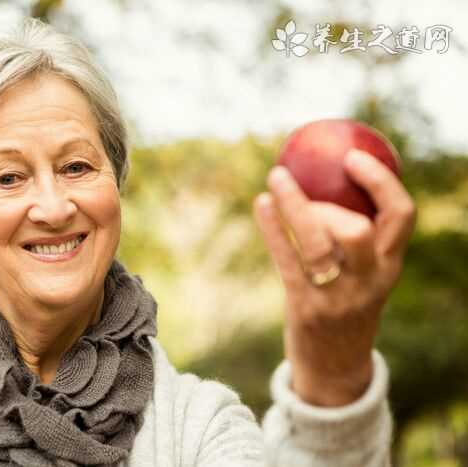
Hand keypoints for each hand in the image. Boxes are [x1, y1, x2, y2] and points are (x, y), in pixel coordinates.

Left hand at [253, 149, 415, 406]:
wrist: (335, 367)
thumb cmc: (346, 305)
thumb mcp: (364, 273)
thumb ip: (358, 237)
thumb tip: (331, 180)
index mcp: (389, 265)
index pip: (401, 216)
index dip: (380, 181)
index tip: (352, 156)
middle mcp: (369, 280)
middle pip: (359, 230)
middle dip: (331, 199)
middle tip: (302, 177)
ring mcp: (337, 296)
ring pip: (317, 244)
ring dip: (294, 205)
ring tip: (275, 179)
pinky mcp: (306, 307)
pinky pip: (288, 260)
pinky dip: (274, 228)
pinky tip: (261, 204)